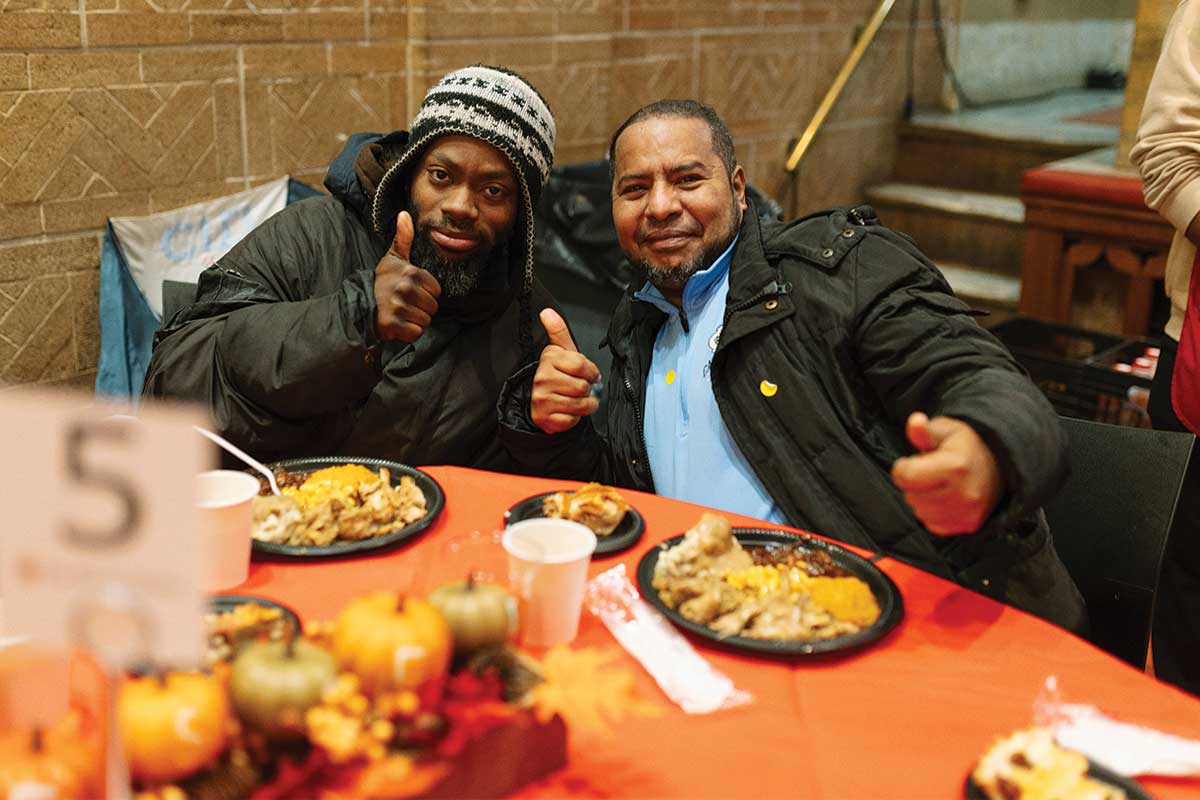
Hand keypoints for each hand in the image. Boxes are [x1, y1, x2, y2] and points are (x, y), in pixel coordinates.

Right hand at [374, 211, 441, 342]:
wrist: (357, 305)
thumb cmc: (380, 283)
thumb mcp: (392, 259)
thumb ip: (403, 238)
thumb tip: (404, 214)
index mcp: (410, 273)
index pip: (436, 290)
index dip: (426, 293)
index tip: (411, 292)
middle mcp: (405, 289)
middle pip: (433, 307)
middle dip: (422, 309)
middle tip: (405, 305)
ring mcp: (399, 307)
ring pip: (425, 321)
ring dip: (415, 321)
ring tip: (401, 314)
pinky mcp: (393, 325)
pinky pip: (416, 333)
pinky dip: (409, 333)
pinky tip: (398, 325)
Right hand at [531, 308, 599, 433]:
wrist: (541, 403)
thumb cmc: (558, 375)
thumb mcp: (562, 352)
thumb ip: (559, 331)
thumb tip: (547, 312)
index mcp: (549, 358)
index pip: (581, 365)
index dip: (591, 372)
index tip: (588, 375)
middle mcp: (542, 377)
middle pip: (582, 386)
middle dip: (587, 390)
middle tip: (579, 388)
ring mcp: (541, 399)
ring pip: (579, 404)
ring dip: (585, 405)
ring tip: (577, 400)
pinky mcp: (543, 417)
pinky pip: (571, 420)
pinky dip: (574, 418)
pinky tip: (567, 411)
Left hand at [891, 412, 1003, 535]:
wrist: (999, 465)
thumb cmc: (965, 445)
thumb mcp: (945, 430)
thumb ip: (924, 430)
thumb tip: (916, 421)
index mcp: (955, 467)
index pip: (906, 476)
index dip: (903, 466)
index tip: (913, 460)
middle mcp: (963, 494)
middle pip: (911, 495)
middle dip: (914, 482)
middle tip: (931, 471)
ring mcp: (967, 512)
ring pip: (919, 511)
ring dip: (922, 498)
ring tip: (939, 483)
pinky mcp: (968, 525)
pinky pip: (931, 524)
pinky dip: (932, 512)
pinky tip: (944, 497)